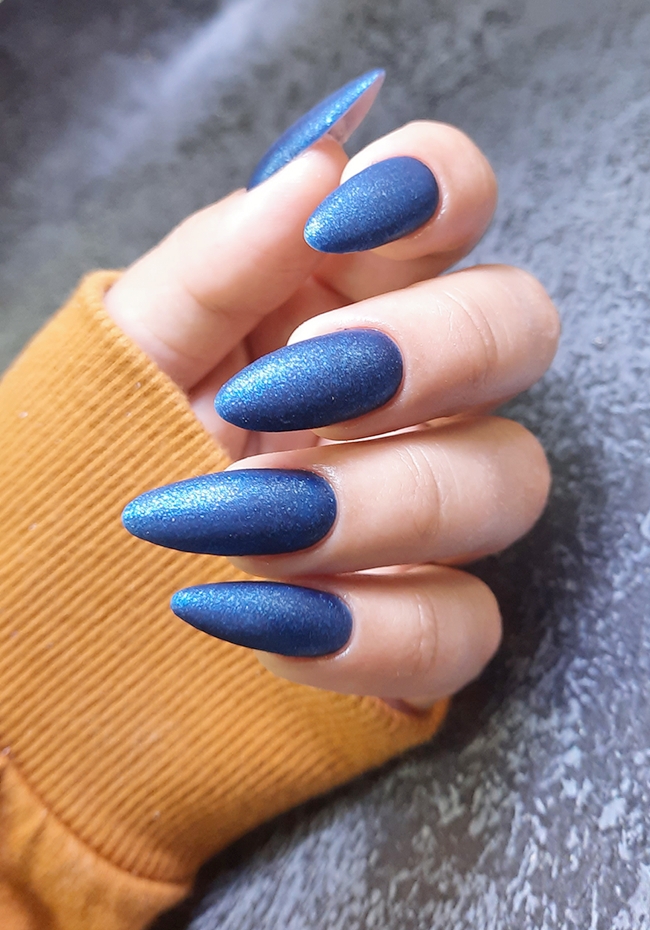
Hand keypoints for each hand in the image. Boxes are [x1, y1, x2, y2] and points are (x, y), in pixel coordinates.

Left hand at [107, 113, 558, 710]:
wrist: (63, 593)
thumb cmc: (94, 454)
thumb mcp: (129, 351)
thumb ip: (215, 262)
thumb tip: (314, 168)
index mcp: (342, 297)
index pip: (453, 198)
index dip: (432, 189)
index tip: (334, 226)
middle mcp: (410, 394)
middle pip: (520, 327)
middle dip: (423, 351)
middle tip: (281, 394)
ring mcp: (427, 512)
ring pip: (506, 481)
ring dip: (372, 503)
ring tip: (236, 523)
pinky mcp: (421, 623)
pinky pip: (461, 630)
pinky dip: (367, 633)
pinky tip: (258, 612)